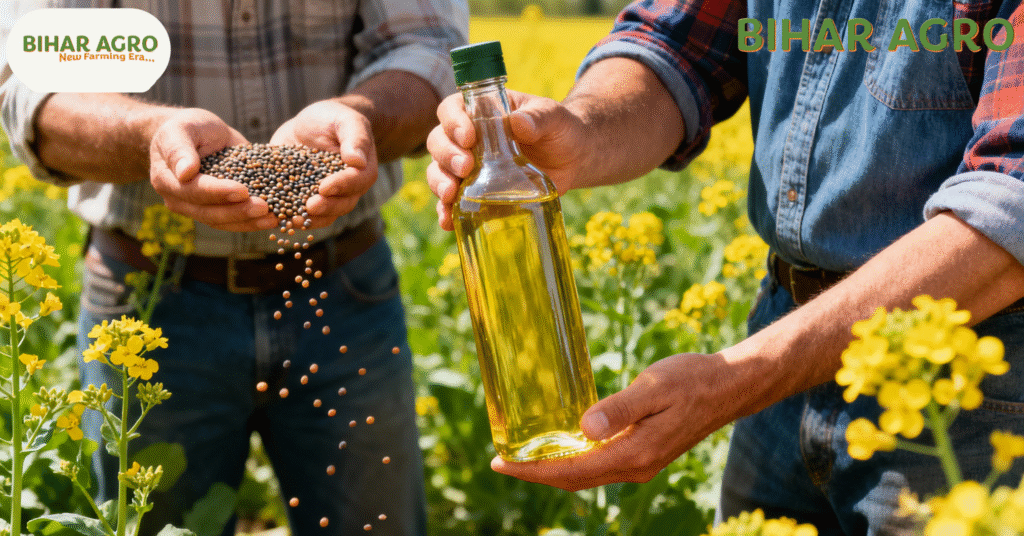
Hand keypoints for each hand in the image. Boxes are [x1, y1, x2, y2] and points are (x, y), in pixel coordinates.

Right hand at [149, 108, 276, 231]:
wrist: (194, 136)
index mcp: (167, 179)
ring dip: (248, 222)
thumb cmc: (188, 128)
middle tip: (264, 207)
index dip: (218, 192)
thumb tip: (185, 172)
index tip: (243, 190)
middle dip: (238, 211)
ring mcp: (195, 209)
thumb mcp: (182, 129)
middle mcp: (178, 199)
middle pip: (208, 213)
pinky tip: (272, 219)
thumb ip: (179, 149)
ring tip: (272, 218)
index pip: (194, 190)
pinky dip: (251, 222)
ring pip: (221, 222)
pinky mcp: (213, 211)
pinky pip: (231, 222)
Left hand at [270, 99, 378, 228]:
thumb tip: (357, 160)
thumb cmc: (333, 118)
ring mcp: (328, 197)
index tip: (324, 187)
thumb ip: (355, 137)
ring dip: (310, 219)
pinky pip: (303, 213)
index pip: (356, 181)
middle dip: (326, 207)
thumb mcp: (345, 120)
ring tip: (292, 219)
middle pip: (343, 203)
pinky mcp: (306, 198)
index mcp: (362, 170)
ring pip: (325, 214)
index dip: (341, 186)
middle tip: (309, 206)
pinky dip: (292, 217)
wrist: (311, 124)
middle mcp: (348, 188)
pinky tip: (279, 217)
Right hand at [425, 89, 589, 230]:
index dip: (453, 122)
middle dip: (446, 155)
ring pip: (439, 171)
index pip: (453, 109)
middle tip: (465, 167)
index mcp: (482, 111)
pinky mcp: (476, 193)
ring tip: (450, 195)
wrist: (573, 160)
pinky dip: (446, 211)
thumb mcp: (554, 118)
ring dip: (439, 183)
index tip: (468, 137)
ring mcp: (469, 167)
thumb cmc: (561, 130)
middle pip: (439, 141)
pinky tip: (448, 221)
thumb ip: (539, 117)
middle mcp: (468, 138)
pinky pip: (452, 202)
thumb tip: (518, 123)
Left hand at [491, 353, 733, 490]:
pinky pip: (600, 465)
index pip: (572, 470)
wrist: (730, 386)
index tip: (501, 462)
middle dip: (535, 473)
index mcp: (634, 453)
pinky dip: (575, 461)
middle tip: (500, 460)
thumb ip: (619, 408)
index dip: (533, 469)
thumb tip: (583, 429)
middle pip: (575, 479)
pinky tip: (562, 445)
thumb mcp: (654, 386)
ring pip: (587, 475)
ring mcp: (641, 463)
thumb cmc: (692, 379)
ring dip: (553, 469)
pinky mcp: (644, 453)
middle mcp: (636, 466)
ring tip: (523, 456)